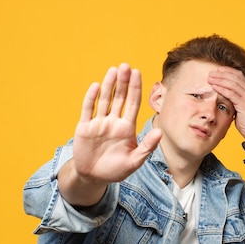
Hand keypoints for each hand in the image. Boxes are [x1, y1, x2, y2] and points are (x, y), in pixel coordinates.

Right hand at [72, 63, 161, 184]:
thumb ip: (147, 147)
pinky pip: (88, 109)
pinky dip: (91, 98)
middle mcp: (113, 122)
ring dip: (109, 85)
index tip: (138, 73)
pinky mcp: (85, 127)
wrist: (93, 177)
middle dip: (123, 82)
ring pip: (104, 100)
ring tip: (114, 70)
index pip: (133, 104)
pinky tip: (96, 86)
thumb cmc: (115, 170)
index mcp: (127, 128)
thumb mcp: (134, 161)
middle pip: (119, 98)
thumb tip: (160, 132)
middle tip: (126, 66)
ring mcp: (99, 123)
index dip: (135, 89)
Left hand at [207, 67, 244, 140]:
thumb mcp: (240, 107)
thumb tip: (222, 94)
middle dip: (221, 74)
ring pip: (232, 84)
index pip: (239, 75)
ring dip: (219, 80)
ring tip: (210, 78)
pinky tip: (214, 87)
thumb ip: (234, 99)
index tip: (217, 70)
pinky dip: (222, 89)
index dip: (227, 71)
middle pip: (235, 77)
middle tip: (210, 73)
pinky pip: (231, 93)